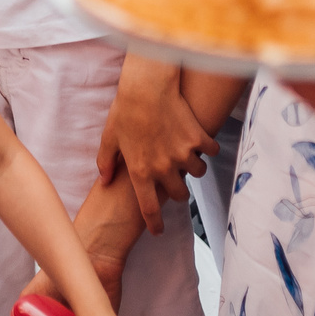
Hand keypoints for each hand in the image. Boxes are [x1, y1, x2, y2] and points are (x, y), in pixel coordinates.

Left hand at [95, 53, 216, 230]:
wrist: (147, 85)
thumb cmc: (125, 109)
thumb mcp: (109, 137)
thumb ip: (106, 162)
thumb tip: (104, 180)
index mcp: (140, 171)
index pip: (149, 208)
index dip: (155, 224)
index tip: (157, 231)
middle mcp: (163, 167)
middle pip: (180, 195)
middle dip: (179, 191)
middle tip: (176, 180)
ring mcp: (182, 154)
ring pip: (197, 173)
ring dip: (193, 168)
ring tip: (187, 156)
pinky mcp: (197, 138)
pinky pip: (210, 151)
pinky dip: (208, 148)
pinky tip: (201, 141)